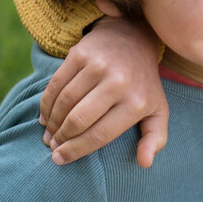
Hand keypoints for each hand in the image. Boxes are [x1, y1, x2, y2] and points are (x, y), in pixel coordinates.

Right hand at [40, 16, 167, 166]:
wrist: (132, 38)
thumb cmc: (143, 84)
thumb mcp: (157, 110)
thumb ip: (155, 138)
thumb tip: (145, 163)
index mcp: (136, 103)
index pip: (100, 134)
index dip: (76, 150)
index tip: (60, 159)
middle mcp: (118, 83)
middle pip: (79, 120)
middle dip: (61, 139)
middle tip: (53, 148)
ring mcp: (98, 66)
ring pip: (64, 103)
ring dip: (52, 123)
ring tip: (48, 135)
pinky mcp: (80, 53)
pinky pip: (56, 84)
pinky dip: (46, 104)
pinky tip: (45, 116)